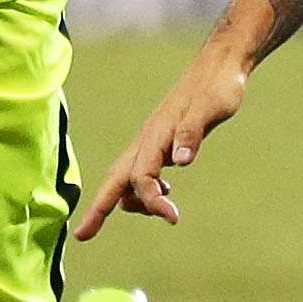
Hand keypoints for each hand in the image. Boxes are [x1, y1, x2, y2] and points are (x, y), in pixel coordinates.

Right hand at [72, 46, 251, 238]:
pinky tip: (166, 193)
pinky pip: (143, 171)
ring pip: (128, 179)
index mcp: (156, 135)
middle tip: (81, 235)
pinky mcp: (162, 140)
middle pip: (115, 180)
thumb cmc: (218, 86)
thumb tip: (181, 161)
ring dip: (136, 200)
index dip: (151, 202)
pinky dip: (146, 189)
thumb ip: (193, 132)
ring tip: (166, 211)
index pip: (141, 178)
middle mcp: (147, 140)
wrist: (220, 66)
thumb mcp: (211, 108)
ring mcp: (153, 141)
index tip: (173, 217)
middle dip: (98, 208)